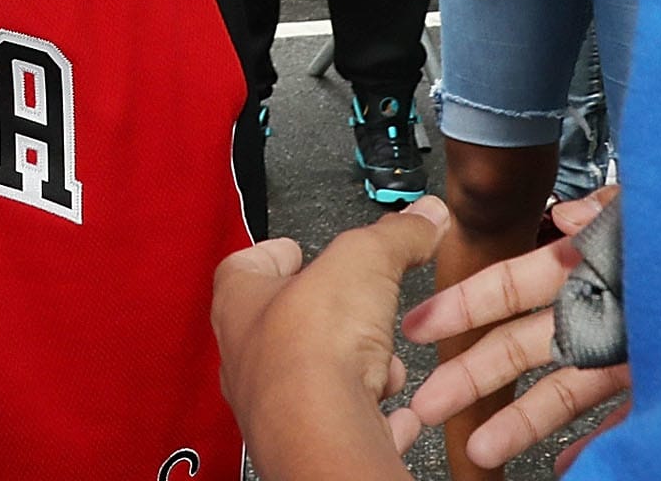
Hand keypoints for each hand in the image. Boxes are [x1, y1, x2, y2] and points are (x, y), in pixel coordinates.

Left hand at [212, 200, 445, 478]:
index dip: (274, 254)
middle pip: (285, 327)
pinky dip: (374, 419)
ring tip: (387, 363)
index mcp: (240, 304)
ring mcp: (277, 408)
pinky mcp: (312, 444)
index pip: (243, 267)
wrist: (324, 433)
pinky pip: (346, 428)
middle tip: (359, 307)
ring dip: (355, 369)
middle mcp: (248, 360)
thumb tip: (421, 217)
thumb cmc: (313, 347)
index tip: (295, 249)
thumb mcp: (363, 259)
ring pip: (315, 380)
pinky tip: (398, 415)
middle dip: (332, 318)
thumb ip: (394, 235)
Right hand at [400, 189, 632, 472]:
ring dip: (519, 420)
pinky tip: (565, 464)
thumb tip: (560, 215)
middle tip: (425, 403)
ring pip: (561, 390)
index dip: (463, 304)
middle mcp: (604, 307)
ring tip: (482, 450)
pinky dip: (591, 443)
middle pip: (523, 347)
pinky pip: (620, 418)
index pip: (512, 286)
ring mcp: (632, 347)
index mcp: (593, 262)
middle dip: (470, 377)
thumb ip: (606, 207)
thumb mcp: (654, 206)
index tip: (419, 321)